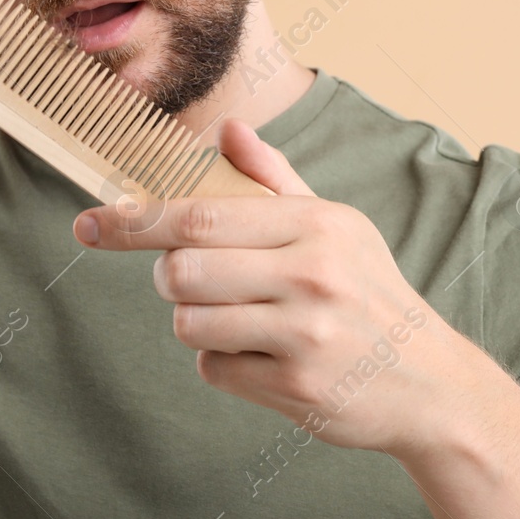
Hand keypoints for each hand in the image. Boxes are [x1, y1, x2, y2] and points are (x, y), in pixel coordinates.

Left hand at [72, 118, 480, 453]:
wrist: (431, 383)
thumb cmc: (371, 294)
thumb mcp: (338, 227)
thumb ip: (275, 180)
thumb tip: (227, 130)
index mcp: (317, 223)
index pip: (201, 214)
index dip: (135, 220)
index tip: (88, 225)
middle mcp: (312, 274)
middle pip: (182, 271)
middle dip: (168, 276)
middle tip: (192, 280)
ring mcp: (305, 335)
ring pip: (189, 323)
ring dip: (196, 322)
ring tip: (241, 320)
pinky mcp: (296, 388)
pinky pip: (214, 370)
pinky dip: (224, 363)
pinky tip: (265, 357)